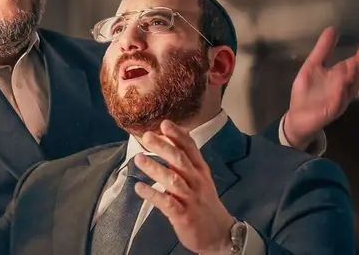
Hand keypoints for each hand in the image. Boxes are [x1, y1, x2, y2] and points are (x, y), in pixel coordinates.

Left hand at [134, 120, 234, 254]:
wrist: (220, 234)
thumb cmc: (204, 202)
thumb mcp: (199, 178)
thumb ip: (183, 160)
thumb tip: (166, 139)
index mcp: (200, 170)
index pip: (190, 149)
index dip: (178, 135)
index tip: (165, 123)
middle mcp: (196, 182)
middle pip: (180, 160)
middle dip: (164, 147)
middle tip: (147, 136)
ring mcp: (190, 199)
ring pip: (173, 180)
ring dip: (155, 168)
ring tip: (138, 158)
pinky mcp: (184, 216)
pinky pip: (167, 203)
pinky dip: (153, 194)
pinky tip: (139, 187)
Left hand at [286, 27, 358, 148]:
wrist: (298, 115)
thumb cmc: (308, 91)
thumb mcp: (312, 66)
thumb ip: (323, 49)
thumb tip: (333, 28)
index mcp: (341, 77)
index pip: (356, 63)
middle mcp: (344, 88)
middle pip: (357, 75)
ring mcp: (338, 100)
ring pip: (350, 88)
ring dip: (352, 77)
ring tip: (354, 64)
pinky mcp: (329, 111)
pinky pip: (338, 103)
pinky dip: (340, 95)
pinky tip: (341, 87)